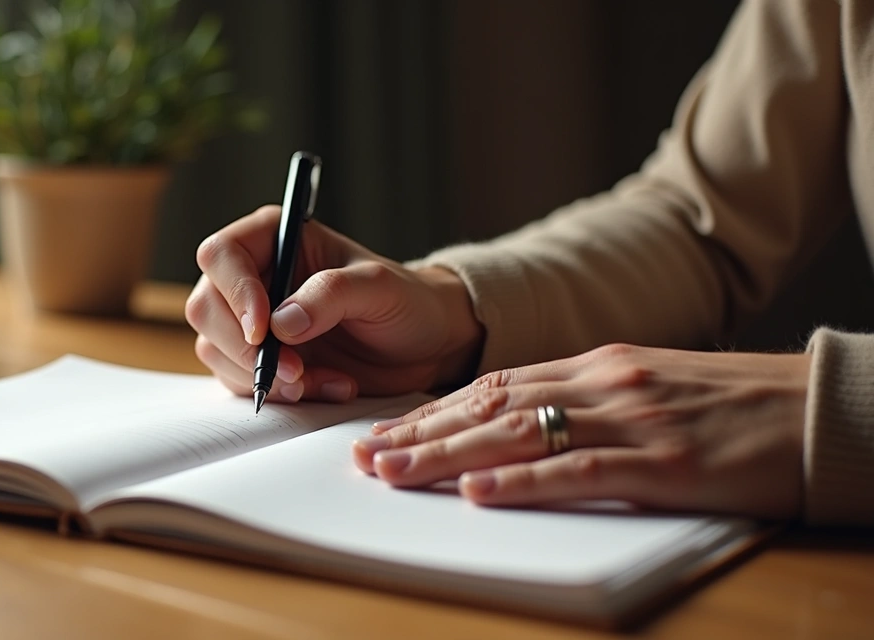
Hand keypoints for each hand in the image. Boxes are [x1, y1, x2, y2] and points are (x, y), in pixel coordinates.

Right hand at [186, 205, 480, 403]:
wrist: (426, 344)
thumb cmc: (407, 301)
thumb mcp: (380, 289)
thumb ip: (331, 295)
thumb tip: (281, 322)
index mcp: (276, 238)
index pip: (222, 254)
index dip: (235, 292)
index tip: (264, 329)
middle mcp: (255, 276)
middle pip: (206, 307)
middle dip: (245, 347)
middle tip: (294, 370)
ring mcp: (252, 320)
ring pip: (216, 349)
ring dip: (263, 376)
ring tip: (321, 380)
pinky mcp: (260, 359)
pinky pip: (240, 381)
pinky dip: (279, 394)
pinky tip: (326, 386)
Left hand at [352, 344, 810, 518]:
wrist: (821, 408)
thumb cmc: (737, 407)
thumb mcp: (651, 390)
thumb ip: (589, 402)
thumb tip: (522, 425)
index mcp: (598, 366)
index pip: (494, 385)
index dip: (433, 411)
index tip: (386, 431)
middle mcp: (604, 383)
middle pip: (491, 406)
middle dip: (421, 433)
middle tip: (365, 457)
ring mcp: (633, 420)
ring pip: (519, 433)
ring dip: (449, 456)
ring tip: (394, 473)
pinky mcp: (667, 463)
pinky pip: (581, 471)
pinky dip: (524, 483)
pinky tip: (480, 494)